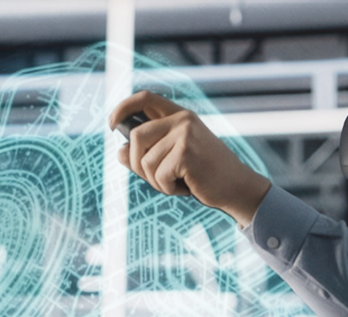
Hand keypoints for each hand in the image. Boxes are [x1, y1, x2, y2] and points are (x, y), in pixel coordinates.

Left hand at [109, 91, 271, 226]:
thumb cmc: (204, 174)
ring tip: (177, 182)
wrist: (236, 187)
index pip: (144, 98)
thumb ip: (147, 153)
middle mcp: (182, 120)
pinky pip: (158, 175)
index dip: (122, 108)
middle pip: (136, 136)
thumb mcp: (174, 160)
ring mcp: (184, 134)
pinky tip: (185, 187)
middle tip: (155, 178)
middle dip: (136, 163)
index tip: (112, 125)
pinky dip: (167, 188)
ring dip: (156, 181)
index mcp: (179, 115)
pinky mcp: (186, 153)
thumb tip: (119, 152)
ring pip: (145, 161)